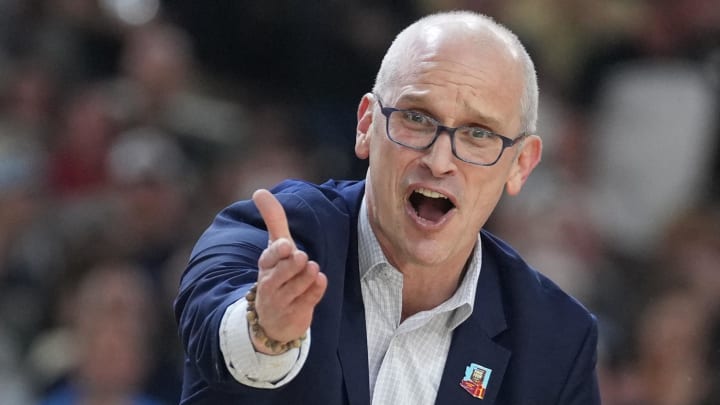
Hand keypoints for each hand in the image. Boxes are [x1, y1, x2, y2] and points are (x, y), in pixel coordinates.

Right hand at [249, 189, 326, 353]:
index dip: (278, 251)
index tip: (286, 245)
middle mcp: (270, 284)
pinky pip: (309, 299)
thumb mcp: (276, 248)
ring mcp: (282, 301)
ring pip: (298, 285)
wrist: (274, 321)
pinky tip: (321, 281)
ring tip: (313, 269)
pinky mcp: (296, 314)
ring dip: (308, 275)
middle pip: (284, 271)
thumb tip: (259, 191)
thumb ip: (273, 220)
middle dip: (294, 264)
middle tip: (302, 257)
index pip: (269, 257)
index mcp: (266, 265)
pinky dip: (317, 289)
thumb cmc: (278, 275)